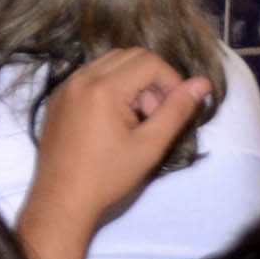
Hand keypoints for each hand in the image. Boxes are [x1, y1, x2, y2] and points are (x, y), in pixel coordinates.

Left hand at [27, 47, 211, 234]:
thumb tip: (202, 83)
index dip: (171, 81)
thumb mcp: (150, 146)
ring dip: (132, 82)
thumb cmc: (108, 177)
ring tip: (137, 120)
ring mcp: (65, 87)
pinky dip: (110, 88)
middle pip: (129, 56)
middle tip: (155, 115)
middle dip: (152, 79)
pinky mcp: (57, 99)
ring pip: (110, 64)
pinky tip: (113, 121)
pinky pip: (90, 77)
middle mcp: (81, 78)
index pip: (149, 61)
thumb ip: (177, 111)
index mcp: (103, 88)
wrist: (61, 202)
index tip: (176, 108)